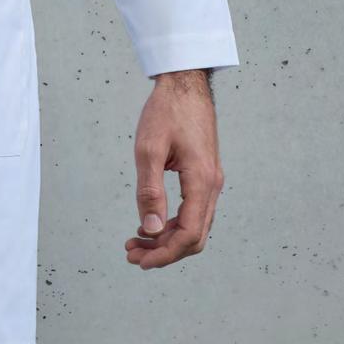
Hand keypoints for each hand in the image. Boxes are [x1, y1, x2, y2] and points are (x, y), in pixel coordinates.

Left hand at [125, 68, 225, 269]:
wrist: (185, 83)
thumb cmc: (167, 111)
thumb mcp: (149, 148)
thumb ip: (149, 190)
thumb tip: (148, 230)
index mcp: (202, 181)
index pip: (188, 234)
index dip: (164, 253)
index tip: (138, 260)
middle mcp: (211, 185)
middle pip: (193, 237)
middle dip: (163, 251)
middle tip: (132, 255)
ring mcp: (210, 180)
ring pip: (194, 225)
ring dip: (167, 239)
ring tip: (135, 242)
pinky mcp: (204, 174)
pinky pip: (193, 210)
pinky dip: (172, 223)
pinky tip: (150, 223)